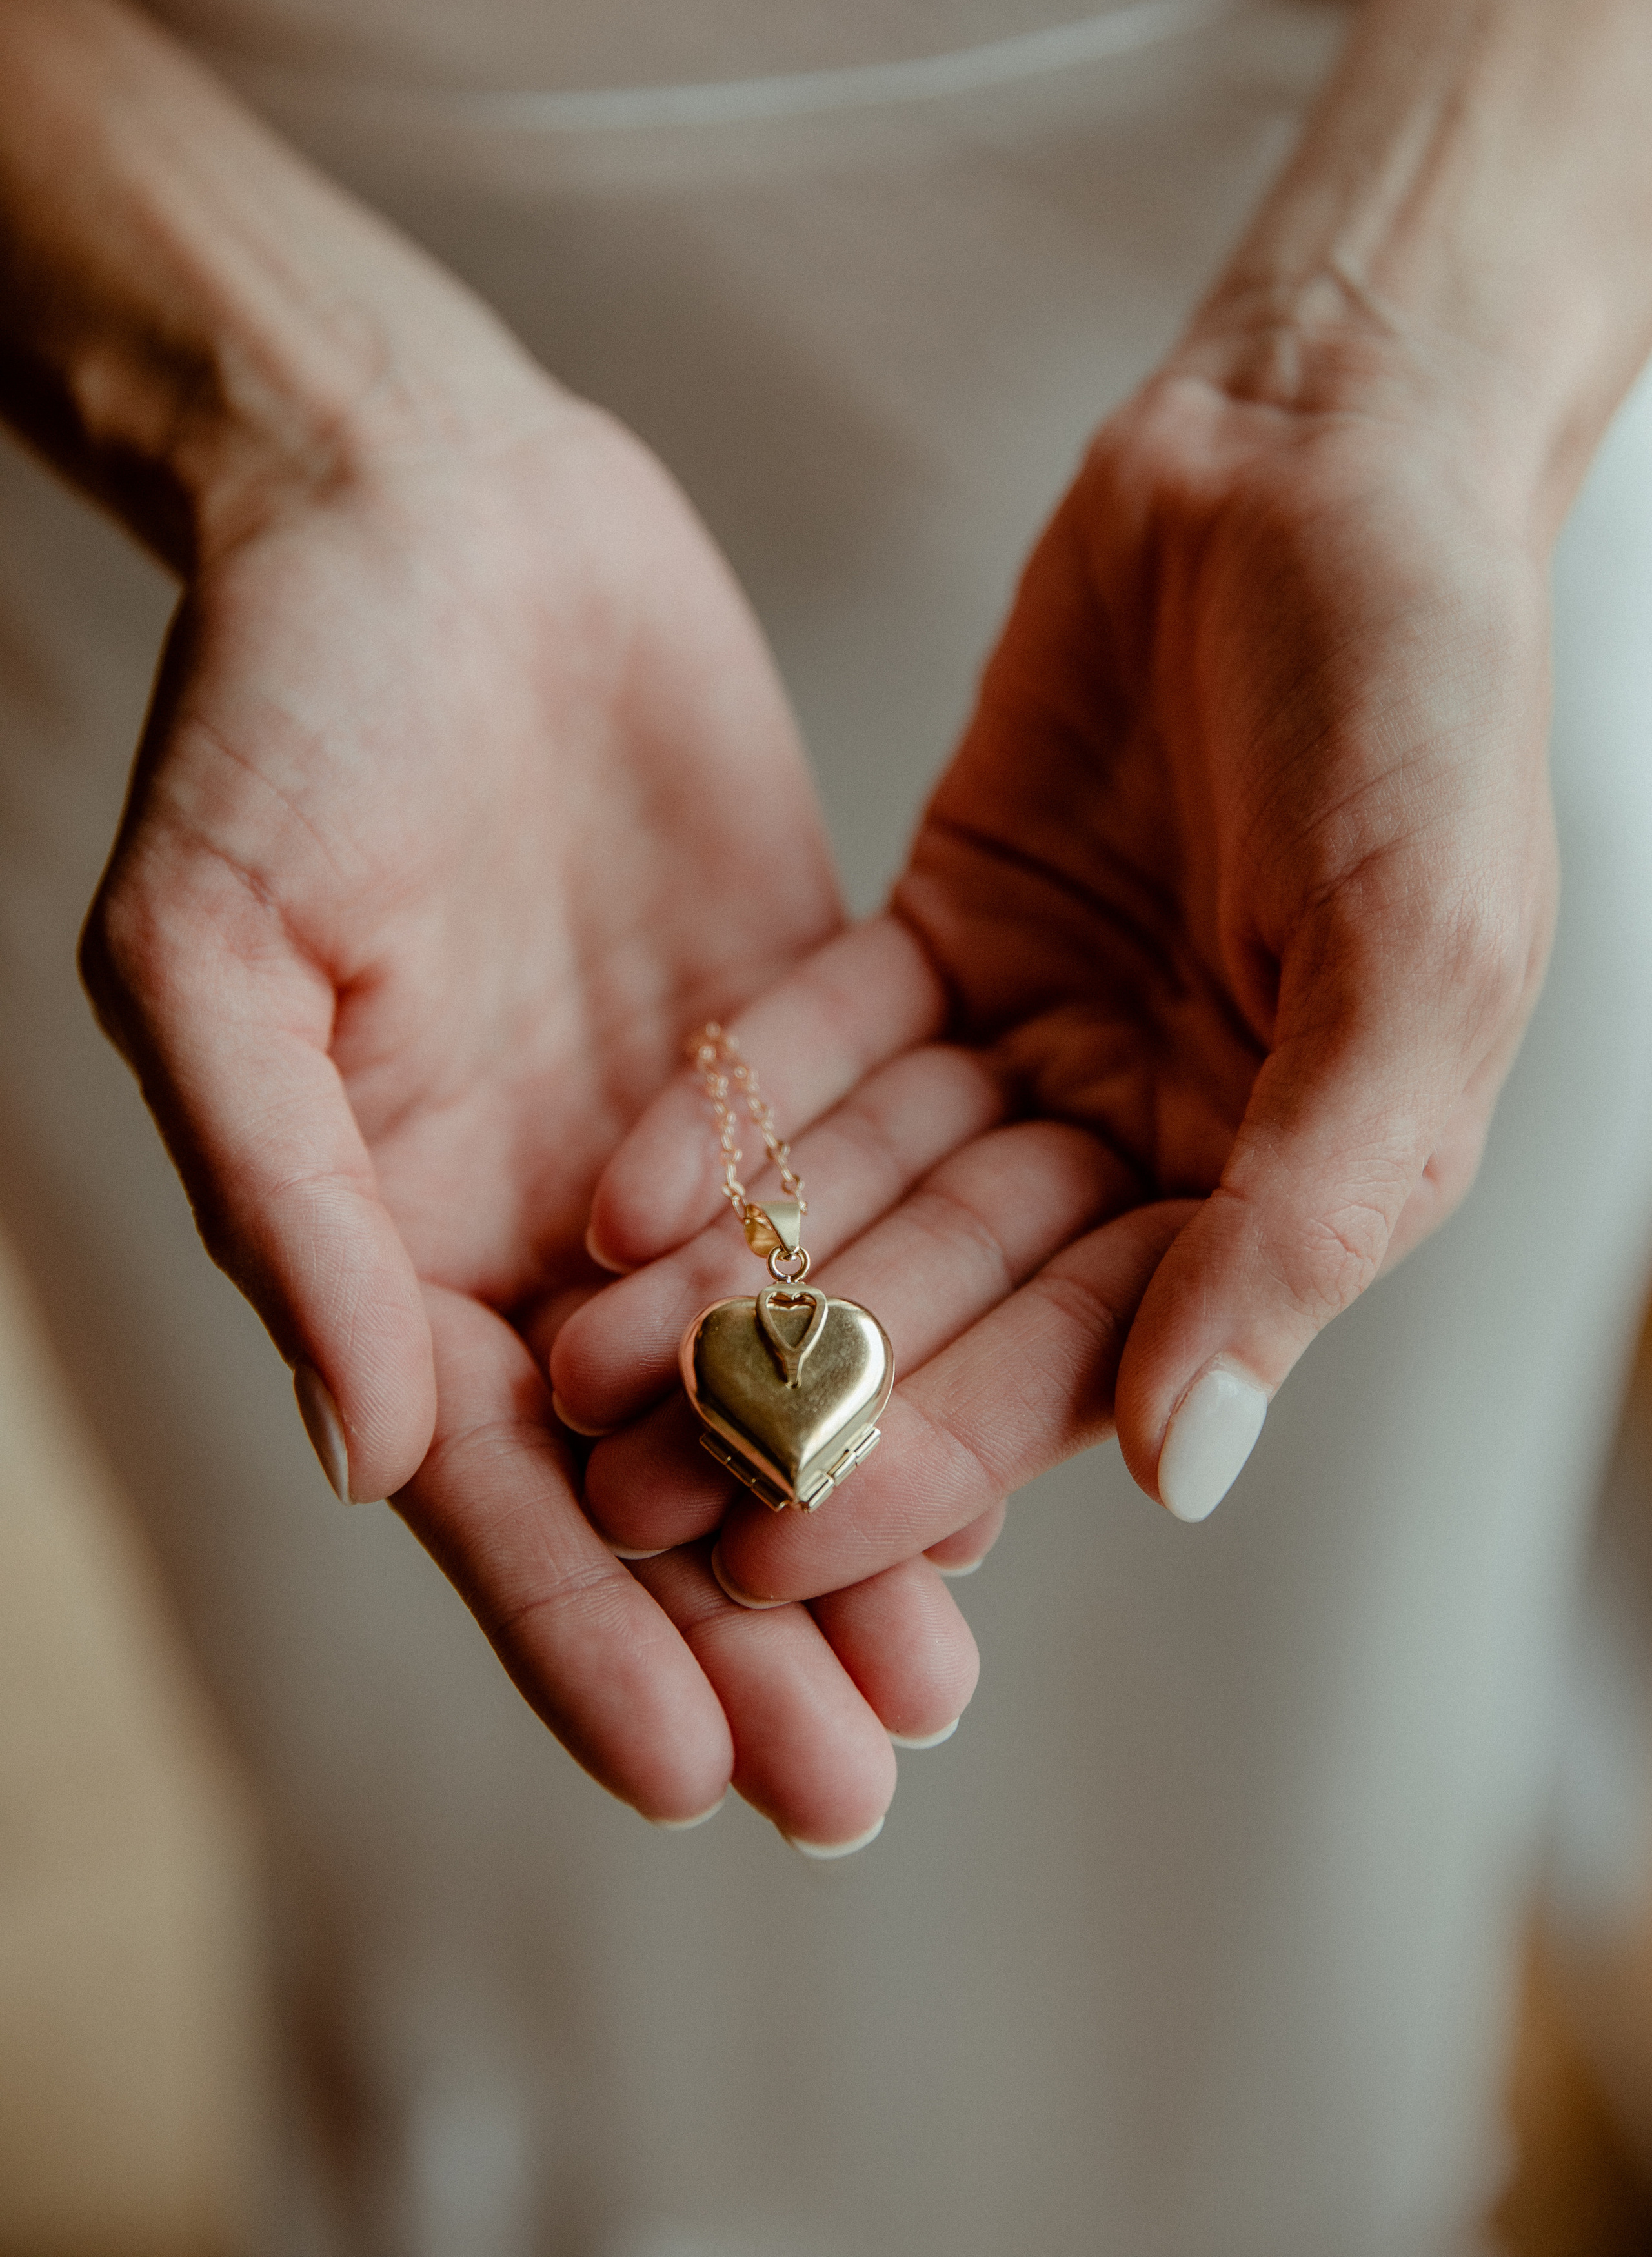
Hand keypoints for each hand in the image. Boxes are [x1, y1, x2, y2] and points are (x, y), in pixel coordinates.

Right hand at [79, 363, 977, 1836]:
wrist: (422, 506)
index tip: (682, 1768)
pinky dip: (923, 1323)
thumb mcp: (214, 951)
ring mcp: (669, 1136)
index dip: (575, 1624)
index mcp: (385, 1228)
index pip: (481, 1476)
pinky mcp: (789, 1031)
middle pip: (642, 1468)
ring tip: (940, 1685)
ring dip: (853, 1513)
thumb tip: (358, 1449)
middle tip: (850, 1788)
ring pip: (773, 1367)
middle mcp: (532, 1215)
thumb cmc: (277, 711)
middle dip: (738, 1627)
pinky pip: (868, 1207)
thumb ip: (286, 1200)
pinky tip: (1012, 1430)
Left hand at [554, 325, 1555, 1595]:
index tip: (782, 1543)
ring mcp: (1039, 1028)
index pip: (1094, 1357)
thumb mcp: (1416, 960)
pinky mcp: (943, 925)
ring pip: (862, 1189)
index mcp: (1289, 1173)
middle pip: (951, 1297)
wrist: (1317, 452)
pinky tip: (617, 1196)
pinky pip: (820, 1042)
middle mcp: (1155, 1125)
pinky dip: (731, 1117)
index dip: (937, 1456)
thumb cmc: (1423, 702)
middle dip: (797, 1395)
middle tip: (631, 1493)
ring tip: (577, 1367)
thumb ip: (1312, 1209)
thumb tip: (1187, 1464)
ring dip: (728, 1279)